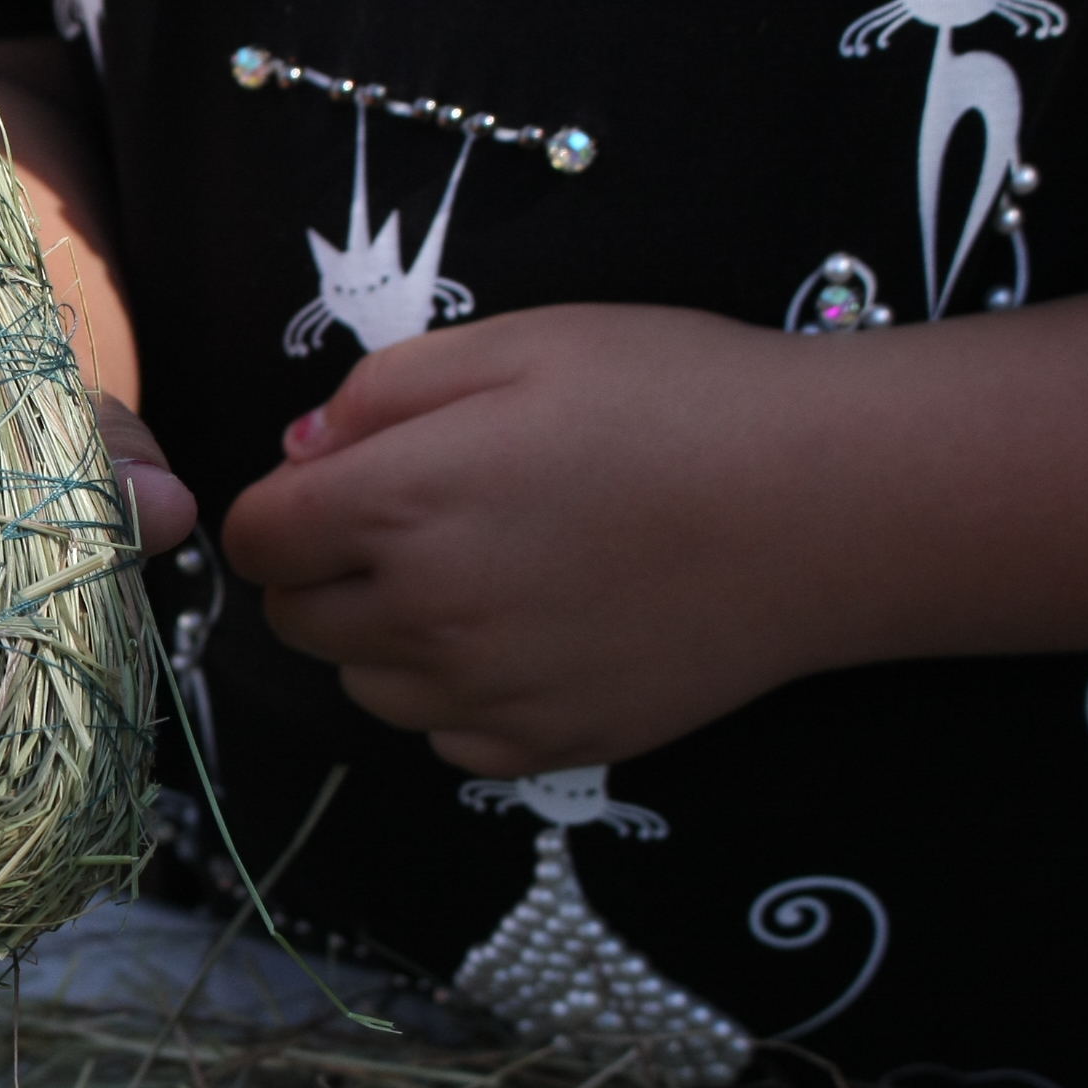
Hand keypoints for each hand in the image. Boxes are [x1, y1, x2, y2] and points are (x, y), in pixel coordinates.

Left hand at [222, 305, 839, 776]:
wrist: (830, 504)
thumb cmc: (678, 397)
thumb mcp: (518, 342)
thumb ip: (381, 394)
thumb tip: (302, 452)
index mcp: (398, 505)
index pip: (257, 539)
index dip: (280, 508)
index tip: (330, 487)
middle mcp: (424, 614)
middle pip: (297, 621)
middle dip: (321, 572)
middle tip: (404, 523)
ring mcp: (486, 692)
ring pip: (364, 685)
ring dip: (384, 638)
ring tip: (476, 574)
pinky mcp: (549, 745)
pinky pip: (447, 737)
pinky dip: (457, 693)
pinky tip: (525, 632)